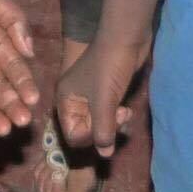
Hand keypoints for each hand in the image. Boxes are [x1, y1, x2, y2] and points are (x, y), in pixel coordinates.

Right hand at [54, 36, 149, 159]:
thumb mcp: (104, 101)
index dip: (91, 137)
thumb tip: (105, 154)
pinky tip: (127, 110)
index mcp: (65, 100)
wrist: (126, 37)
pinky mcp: (105, 93)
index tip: (107, 128)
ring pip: (99, 124)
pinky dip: (117, 117)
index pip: (73, 135)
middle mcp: (74, 100)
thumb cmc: (110, 67)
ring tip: (126, 113)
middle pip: (86, 131)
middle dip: (105, 129)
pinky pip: (107, 115)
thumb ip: (103, 130)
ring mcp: (90, 97)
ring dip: (113, 124)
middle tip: (120, 116)